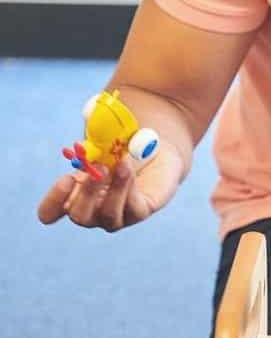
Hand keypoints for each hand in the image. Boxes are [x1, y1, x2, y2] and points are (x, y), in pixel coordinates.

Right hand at [38, 145, 183, 231]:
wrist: (154, 151)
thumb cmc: (120, 147)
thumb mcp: (104, 142)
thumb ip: (94, 137)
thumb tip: (93, 121)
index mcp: (72, 196)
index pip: (50, 212)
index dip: (53, 201)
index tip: (66, 179)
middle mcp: (91, 211)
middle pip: (79, 215)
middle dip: (88, 192)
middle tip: (100, 168)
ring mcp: (114, 216)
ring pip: (108, 214)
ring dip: (115, 187)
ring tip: (123, 164)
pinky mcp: (138, 213)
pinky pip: (132, 208)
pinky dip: (131, 187)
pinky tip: (132, 169)